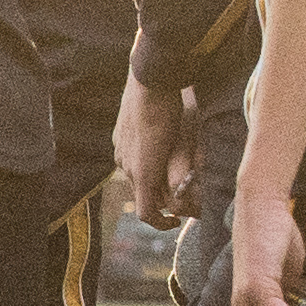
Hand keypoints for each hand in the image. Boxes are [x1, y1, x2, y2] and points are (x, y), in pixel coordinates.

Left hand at [115, 74, 187, 224]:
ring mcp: (130, 167)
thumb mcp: (159, 111)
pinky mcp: (143, 175)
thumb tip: (176, 128)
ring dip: (164, 209)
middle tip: (182, 209)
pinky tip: (174, 222)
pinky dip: (159, 220)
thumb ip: (162, 126)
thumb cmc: (162, 91)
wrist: (151, 84)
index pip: (139, 173)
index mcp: (125, 145)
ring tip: (181, 214)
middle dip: (161, 201)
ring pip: (145, 199)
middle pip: (141, 189)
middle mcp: (123, 159)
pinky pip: (147, 210)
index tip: (173, 190)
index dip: (158, 185)